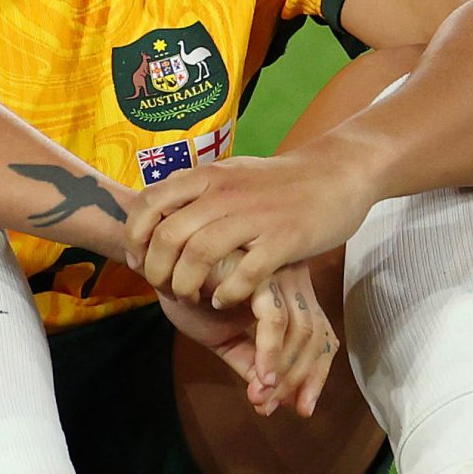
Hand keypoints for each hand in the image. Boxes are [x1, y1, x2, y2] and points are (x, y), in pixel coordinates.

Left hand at [127, 149, 379, 310]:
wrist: (337, 173)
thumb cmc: (280, 181)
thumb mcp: (232, 173)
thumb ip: (197, 190)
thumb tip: (156, 207)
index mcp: (209, 176)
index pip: (150, 203)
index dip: (135, 236)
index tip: (136, 260)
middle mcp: (226, 193)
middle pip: (170, 236)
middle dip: (157, 270)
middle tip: (162, 289)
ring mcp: (255, 216)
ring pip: (200, 255)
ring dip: (187, 285)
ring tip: (189, 298)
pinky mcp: (284, 239)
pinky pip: (244, 273)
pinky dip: (226, 292)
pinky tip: (223, 300)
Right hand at [155, 257, 340, 416]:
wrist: (157, 265)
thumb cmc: (192, 294)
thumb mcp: (223, 338)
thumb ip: (248, 361)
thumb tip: (268, 398)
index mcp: (290, 295)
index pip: (321, 338)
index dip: (316, 376)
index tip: (301, 409)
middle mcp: (293, 282)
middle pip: (317, 337)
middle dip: (300, 379)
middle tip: (273, 408)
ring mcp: (279, 274)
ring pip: (301, 331)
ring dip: (284, 372)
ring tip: (261, 398)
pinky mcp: (259, 272)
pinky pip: (275, 318)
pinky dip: (270, 352)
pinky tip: (260, 378)